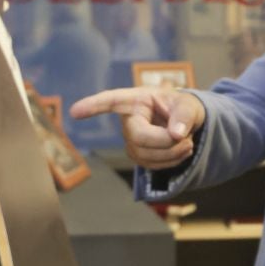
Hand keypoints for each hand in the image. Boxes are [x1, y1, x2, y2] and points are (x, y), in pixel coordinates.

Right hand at [70, 87, 206, 170]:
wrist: (187, 124)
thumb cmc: (183, 108)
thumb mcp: (189, 105)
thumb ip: (185, 116)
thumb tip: (177, 134)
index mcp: (136, 100)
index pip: (112, 101)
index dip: (93, 106)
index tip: (74, 112)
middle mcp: (128, 120)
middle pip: (139, 137)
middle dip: (166, 142)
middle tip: (188, 138)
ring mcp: (130, 140)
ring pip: (146, 155)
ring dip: (173, 153)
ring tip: (188, 142)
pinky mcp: (138, 155)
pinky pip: (152, 165)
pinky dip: (172, 161)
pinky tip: (181, 151)